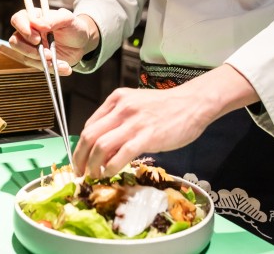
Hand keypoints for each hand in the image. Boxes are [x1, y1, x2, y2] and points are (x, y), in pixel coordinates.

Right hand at [7, 8, 98, 74]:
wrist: (82, 43)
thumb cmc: (74, 27)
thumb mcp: (68, 19)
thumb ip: (53, 19)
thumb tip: (37, 24)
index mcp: (34, 18)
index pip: (17, 19)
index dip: (22, 29)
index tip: (37, 38)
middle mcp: (29, 32)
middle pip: (15, 41)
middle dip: (30, 50)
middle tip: (48, 53)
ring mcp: (32, 47)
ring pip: (25, 57)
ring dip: (41, 61)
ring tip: (58, 60)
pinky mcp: (38, 60)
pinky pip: (38, 67)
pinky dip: (51, 69)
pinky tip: (65, 67)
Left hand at [72, 85, 208, 177]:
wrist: (193, 103)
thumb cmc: (167, 107)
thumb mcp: (137, 104)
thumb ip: (119, 120)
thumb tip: (104, 147)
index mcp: (117, 99)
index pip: (90, 125)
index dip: (81, 146)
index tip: (81, 159)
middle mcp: (122, 108)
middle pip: (89, 136)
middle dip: (80, 158)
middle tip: (80, 172)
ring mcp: (134, 122)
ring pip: (101, 146)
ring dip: (93, 165)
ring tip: (94, 175)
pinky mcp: (147, 136)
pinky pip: (121, 154)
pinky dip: (111, 167)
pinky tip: (110, 173)